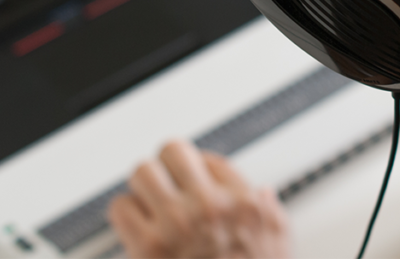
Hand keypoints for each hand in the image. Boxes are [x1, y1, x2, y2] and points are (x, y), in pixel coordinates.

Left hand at [108, 140, 290, 258]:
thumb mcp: (278, 243)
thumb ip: (270, 214)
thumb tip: (262, 195)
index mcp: (243, 203)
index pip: (210, 159)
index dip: (198, 169)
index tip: (192, 180)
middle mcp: (210, 206)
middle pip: (173, 152)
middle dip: (166, 169)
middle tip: (164, 183)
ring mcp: (177, 224)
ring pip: (141, 173)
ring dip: (142, 188)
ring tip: (147, 203)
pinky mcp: (148, 247)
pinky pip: (121, 208)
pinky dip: (124, 216)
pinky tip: (136, 229)